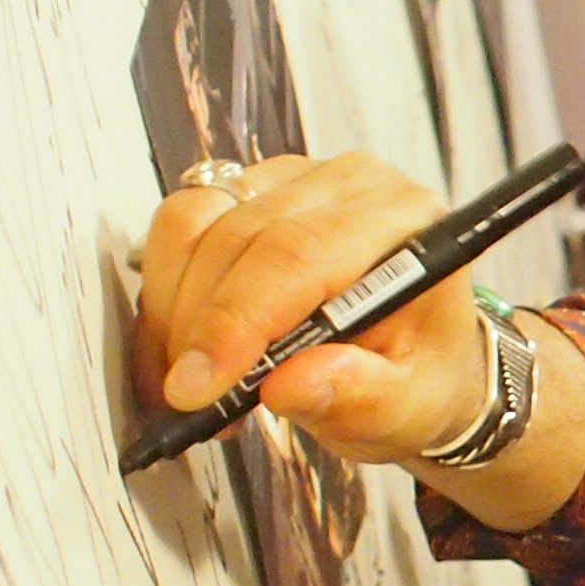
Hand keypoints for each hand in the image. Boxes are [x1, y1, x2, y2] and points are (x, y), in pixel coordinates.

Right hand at [134, 151, 485, 466]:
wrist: (413, 355)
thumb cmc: (418, 374)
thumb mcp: (408, 407)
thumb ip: (360, 397)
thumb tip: (289, 385)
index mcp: (405, 221)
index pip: (300, 253)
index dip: (236, 319)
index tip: (198, 387)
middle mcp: (350, 184)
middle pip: (239, 235)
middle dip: (199, 327)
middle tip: (191, 398)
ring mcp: (292, 178)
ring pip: (194, 222)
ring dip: (175, 309)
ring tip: (194, 381)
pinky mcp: (247, 188)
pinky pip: (179, 225)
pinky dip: (167, 292)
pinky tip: (183, 348)